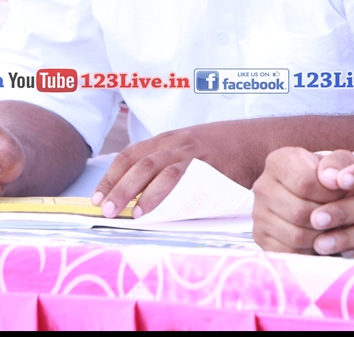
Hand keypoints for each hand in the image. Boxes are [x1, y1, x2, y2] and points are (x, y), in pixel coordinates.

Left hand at [91, 122, 262, 218]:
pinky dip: (160, 195)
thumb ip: (169, 163)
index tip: (97, 196)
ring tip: (126, 214)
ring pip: (154, 170)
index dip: (111, 176)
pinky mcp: (206, 166)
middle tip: (104, 209)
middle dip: (117, 187)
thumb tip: (141, 194)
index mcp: (168, 139)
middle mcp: (175, 143)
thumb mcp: (191, 147)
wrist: (256, 141)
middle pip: (138, 164)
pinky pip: (177, 179)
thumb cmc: (223, 149)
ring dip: (135, 192)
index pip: (130, 155)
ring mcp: (190, 153)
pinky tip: (150, 210)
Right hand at [252, 147, 350, 252]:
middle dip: (327, 217)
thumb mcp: (340, 164)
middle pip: (299, 212)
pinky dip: (309, 250)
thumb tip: (334, 179)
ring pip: (295, 235)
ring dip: (320, 236)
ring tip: (332, 226)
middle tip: (339, 214)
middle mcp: (263, 186)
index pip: (305, 182)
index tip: (344, 194)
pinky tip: (318, 238)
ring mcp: (258, 213)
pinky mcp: (260, 237)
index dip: (330, 193)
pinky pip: (288, 252)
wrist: (318, 196)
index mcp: (279, 161)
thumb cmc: (330, 178)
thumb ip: (339, 164)